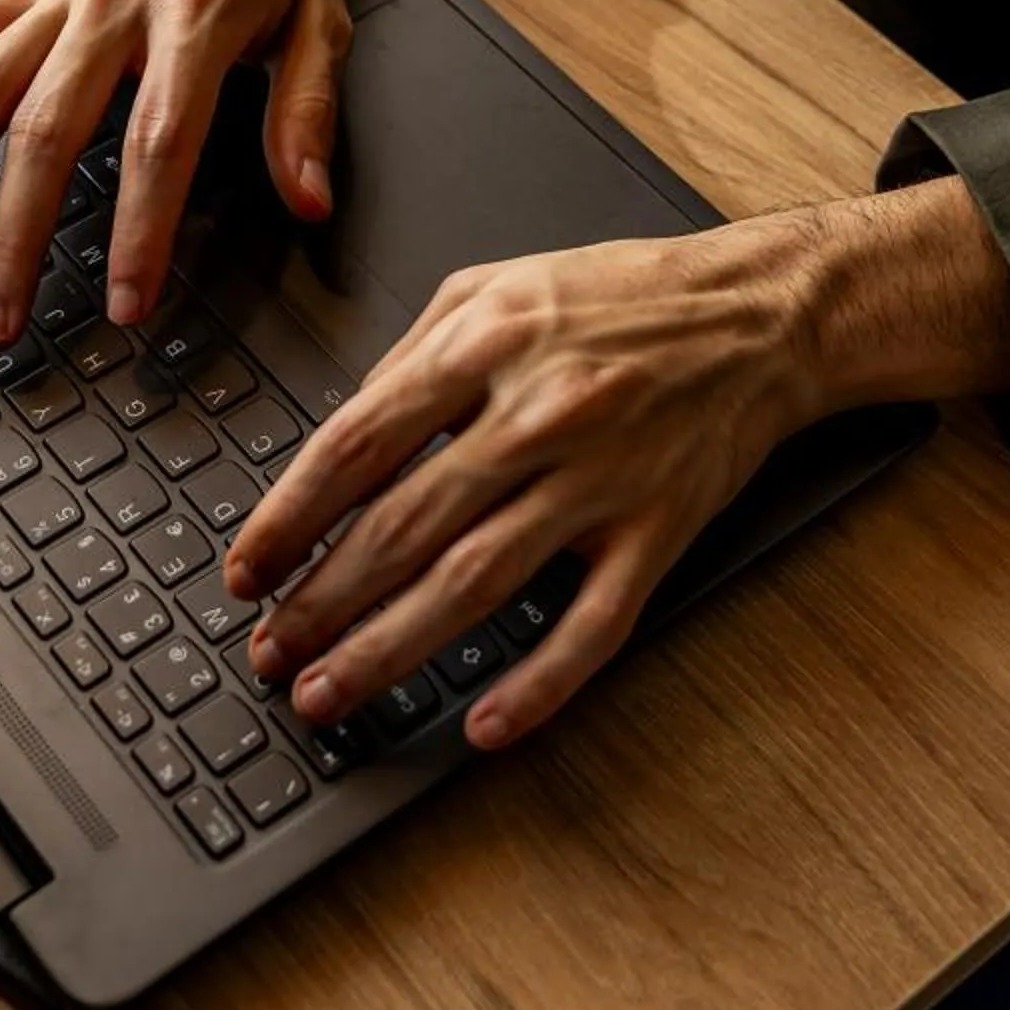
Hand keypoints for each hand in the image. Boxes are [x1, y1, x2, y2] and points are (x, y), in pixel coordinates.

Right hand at [0, 0, 384, 346]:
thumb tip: (307, 199)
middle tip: (3, 319)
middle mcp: (114, 4)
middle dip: (18, 237)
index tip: (124, 302)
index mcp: (195, 17)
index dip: (137, 230)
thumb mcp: (323, 16)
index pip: (158, 143)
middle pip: (49, 133)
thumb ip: (307, 113)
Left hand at [223, 181, 1009, 748]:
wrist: (763, 313)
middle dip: (321, 601)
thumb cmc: (626, 296)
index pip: (356, 444)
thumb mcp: (499, 282)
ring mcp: (600, 479)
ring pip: (474, 583)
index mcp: (486, 342)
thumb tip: (339, 438)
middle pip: (402, 526)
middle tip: (267, 654)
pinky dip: (537, 685)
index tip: (246, 569)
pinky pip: (591, 625)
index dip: (289, 516)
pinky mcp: (657, 530)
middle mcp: (537, 413)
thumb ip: (413, 353)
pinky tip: (484, 728)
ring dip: (390, 649)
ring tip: (328, 693)